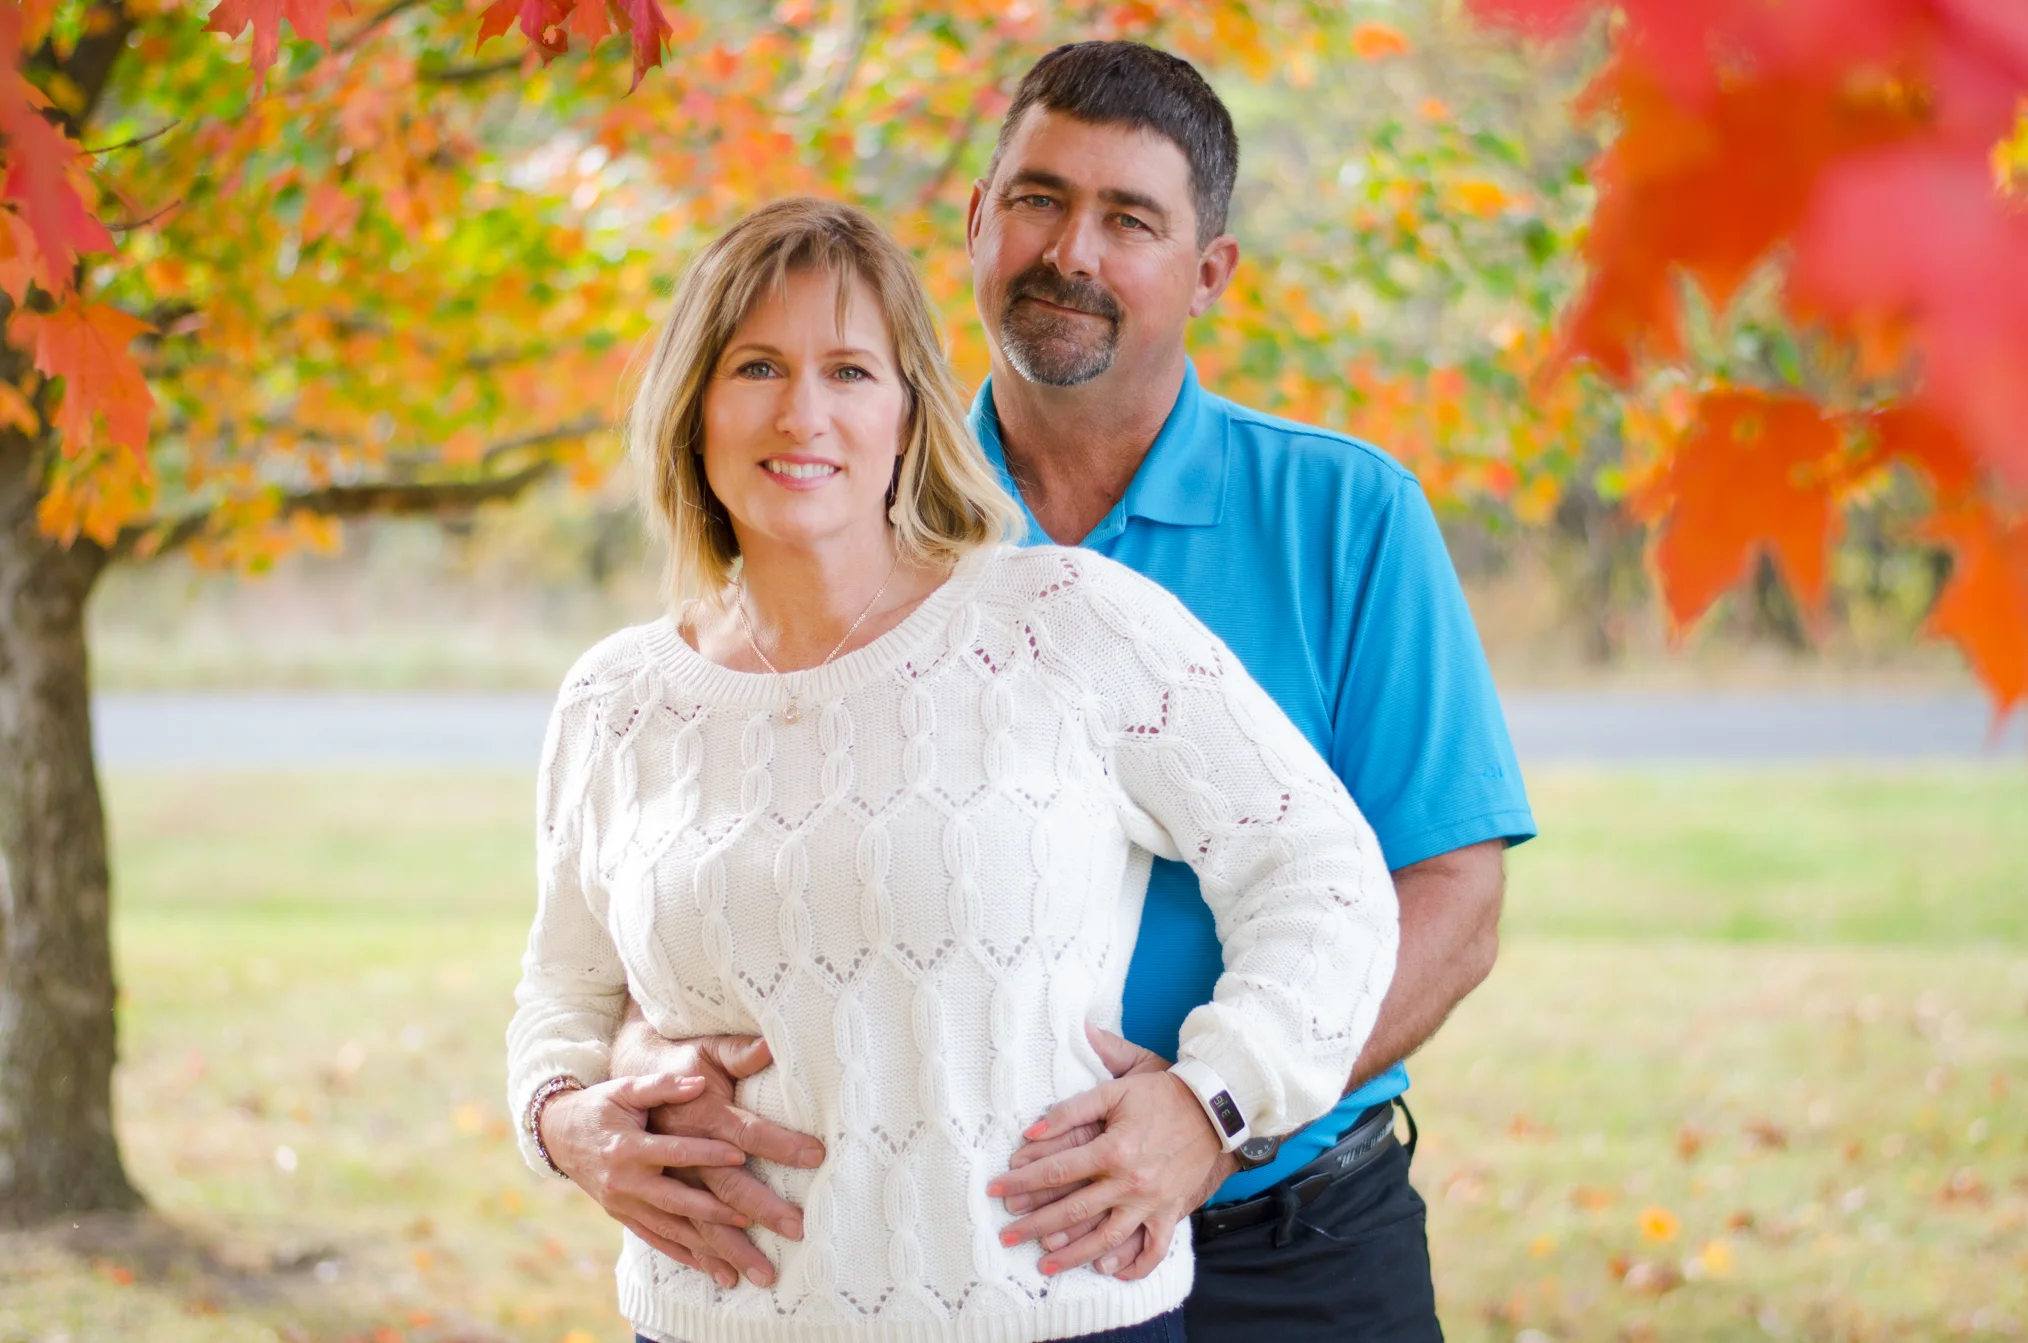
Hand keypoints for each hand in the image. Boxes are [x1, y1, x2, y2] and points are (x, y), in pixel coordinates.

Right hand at [539, 1072, 755, 1287]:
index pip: (674, 1153)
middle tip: (748, 1216)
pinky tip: (707, 1264)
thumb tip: (699, 1082)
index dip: (708, 1153)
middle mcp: (624, 1182)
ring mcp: (621, 1204)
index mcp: (627, 1148)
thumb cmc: (599, 1106)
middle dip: (712, 1210)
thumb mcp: (625, 1089)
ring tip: (737, 1249)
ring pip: (667, 1228)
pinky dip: (680, 1253)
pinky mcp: (621, 1216)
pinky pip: (653, 1239)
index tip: (741, 1155)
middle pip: (673, 1201)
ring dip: (702, 1241)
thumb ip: (662, 1086)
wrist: (557, 1134)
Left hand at [988, 1025, 1233, 1279]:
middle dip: (1035, 1225)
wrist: (1213, 1108)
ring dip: (1073, 1255)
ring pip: (1107, 1239)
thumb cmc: (1161, 1094)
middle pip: (1073, 1210)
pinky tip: (1109, 1272)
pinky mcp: (1170, 1212)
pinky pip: (1153, 1249)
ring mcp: (1151, 1202)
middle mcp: (1129, 1182)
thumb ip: (1072, 1107)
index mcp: (1112, 1149)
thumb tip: (1032, 1127)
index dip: (1022, 1181)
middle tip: (1006, 1235)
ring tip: (1044, 1266)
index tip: (995, 1190)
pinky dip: (1134, 1265)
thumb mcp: (1116, 1088)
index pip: (1056, 1170)